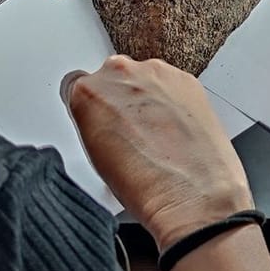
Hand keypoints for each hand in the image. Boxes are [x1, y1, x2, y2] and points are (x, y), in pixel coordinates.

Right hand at [63, 56, 253, 249]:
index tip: (99, 120)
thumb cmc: (147, 186)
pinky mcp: (188, 80)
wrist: (193, 196)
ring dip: (148, 100)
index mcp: (87, 92)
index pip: (76, 86)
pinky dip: (175, 102)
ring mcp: (156, 74)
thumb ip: (92, 124)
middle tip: (131, 134)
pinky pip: (172, 85)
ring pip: (144, 80)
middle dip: (120, 102)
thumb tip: (102, 123)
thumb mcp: (95, 158)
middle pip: (113, 79)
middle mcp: (121, 74)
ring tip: (158, 137)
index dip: (90, 108)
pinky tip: (177, 131)